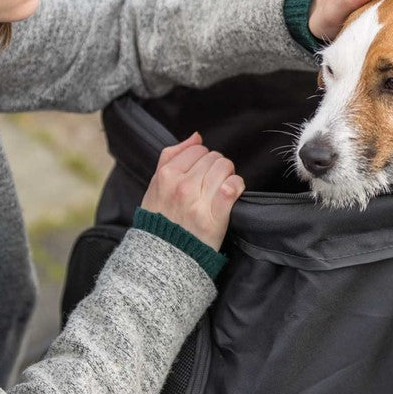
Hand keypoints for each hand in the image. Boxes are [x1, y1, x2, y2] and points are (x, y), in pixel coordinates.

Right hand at [141, 132, 244, 250]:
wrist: (164, 257)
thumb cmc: (161, 219)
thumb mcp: (155, 186)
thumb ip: (171, 156)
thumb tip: (196, 136)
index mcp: (166, 175)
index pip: (197, 149)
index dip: (202, 158)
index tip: (201, 171)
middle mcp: (182, 186)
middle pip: (213, 157)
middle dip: (216, 166)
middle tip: (212, 182)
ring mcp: (198, 201)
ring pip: (225, 167)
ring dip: (227, 175)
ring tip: (221, 187)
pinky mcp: (215, 216)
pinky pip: (234, 186)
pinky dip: (237, 186)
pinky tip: (231, 194)